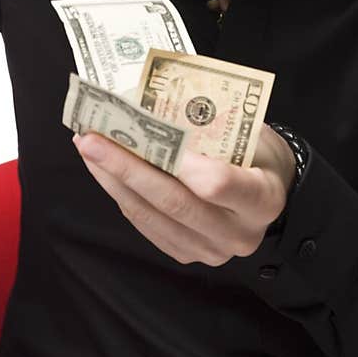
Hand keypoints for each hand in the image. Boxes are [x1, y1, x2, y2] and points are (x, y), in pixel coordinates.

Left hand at [72, 123, 296, 265]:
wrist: (269, 190)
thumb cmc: (257, 152)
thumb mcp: (252, 132)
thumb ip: (214, 126)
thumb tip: (152, 102)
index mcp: (262, 198)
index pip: (218, 185)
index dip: (181, 163)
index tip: (149, 133)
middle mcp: (238, 233)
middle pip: (174, 202)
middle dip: (127, 167)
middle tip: (92, 137)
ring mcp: (211, 250)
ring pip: (153, 216)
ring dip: (114, 181)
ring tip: (88, 148)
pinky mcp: (187, 254)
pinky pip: (146, 226)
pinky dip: (122, 196)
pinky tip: (103, 171)